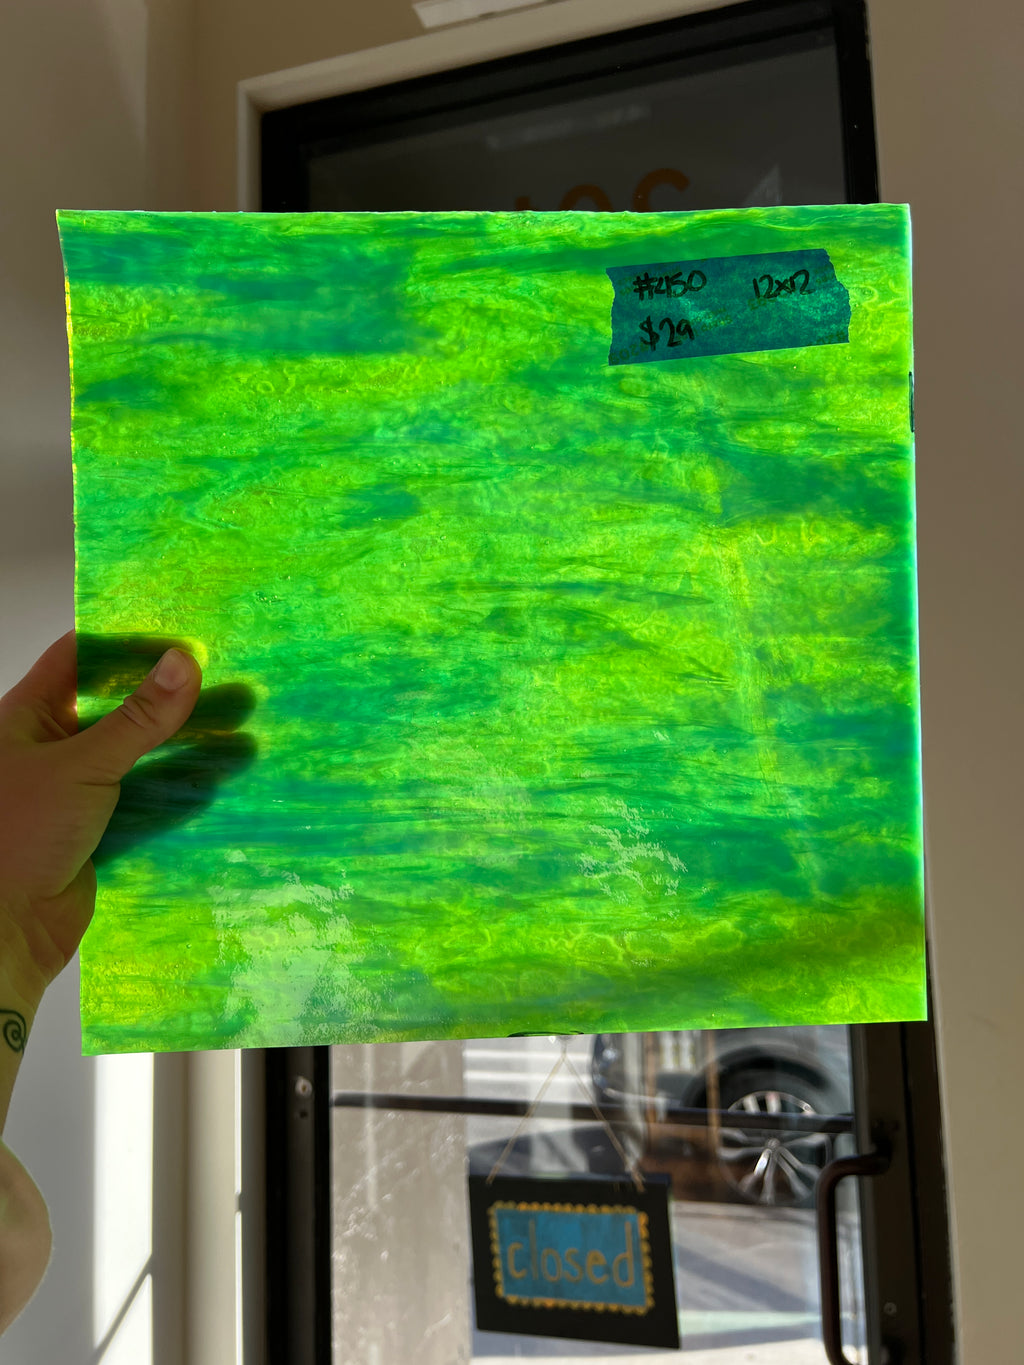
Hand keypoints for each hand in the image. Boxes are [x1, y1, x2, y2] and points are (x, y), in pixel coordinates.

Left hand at [0, 633, 200, 1009]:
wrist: (5, 932)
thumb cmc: (20, 834)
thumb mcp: (83, 765)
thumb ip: (138, 717)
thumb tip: (184, 662)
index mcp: (26, 718)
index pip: (80, 660)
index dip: (127, 645)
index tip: (182, 641)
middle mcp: (49, 749)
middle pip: (116, 711)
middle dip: (169, 702)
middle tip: (225, 687)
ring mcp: (73, 792)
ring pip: (136, 759)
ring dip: (181, 750)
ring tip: (236, 736)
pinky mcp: (96, 833)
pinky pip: (144, 803)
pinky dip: (177, 794)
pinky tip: (216, 783)